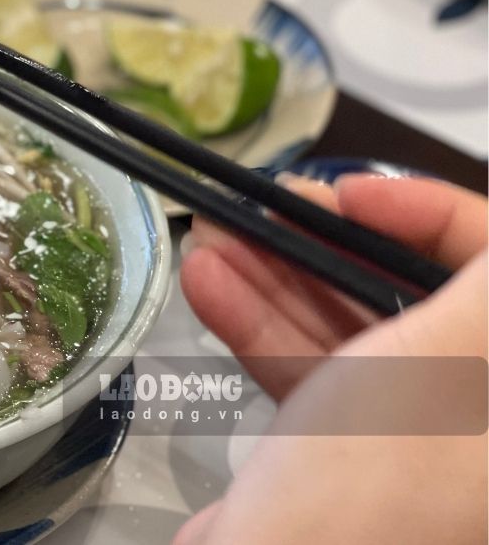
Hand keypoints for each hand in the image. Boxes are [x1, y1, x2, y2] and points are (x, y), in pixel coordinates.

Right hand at [174, 175, 487, 543]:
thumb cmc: (378, 479)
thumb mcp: (448, 358)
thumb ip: (484, 276)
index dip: (430, 217)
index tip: (348, 193)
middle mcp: (473, 421)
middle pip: (421, 301)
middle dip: (330, 245)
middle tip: (265, 205)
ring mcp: (417, 447)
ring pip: (358, 336)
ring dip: (279, 279)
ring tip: (214, 233)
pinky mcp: (351, 465)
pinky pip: (320, 379)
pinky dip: (265, 330)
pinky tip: (209, 283)